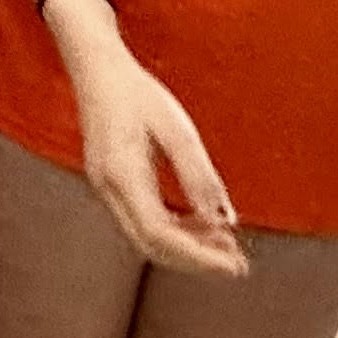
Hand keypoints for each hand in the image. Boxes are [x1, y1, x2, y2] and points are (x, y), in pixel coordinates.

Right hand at [66, 28, 245, 275]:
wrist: (98, 72)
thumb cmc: (139, 94)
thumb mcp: (177, 128)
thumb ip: (199, 175)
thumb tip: (224, 220)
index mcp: (122, 174)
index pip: (160, 234)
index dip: (199, 256)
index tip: (236, 264)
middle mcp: (109, 189)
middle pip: (152, 245)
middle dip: (196, 260)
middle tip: (239, 264)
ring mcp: (107, 189)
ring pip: (147, 238)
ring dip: (188, 247)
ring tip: (228, 245)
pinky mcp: (113, 186)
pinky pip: (144, 221)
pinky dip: (176, 230)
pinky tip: (203, 224)